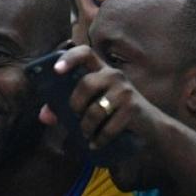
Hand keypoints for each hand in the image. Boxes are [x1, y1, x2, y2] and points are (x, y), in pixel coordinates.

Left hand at [42, 45, 165, 189]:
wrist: (151, 126)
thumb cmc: (114, 113)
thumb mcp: (91, 105)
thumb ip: (65, 107)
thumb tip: (44, 116)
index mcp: (101, 70)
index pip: (85, 53)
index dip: (69, 58)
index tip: (56, 70)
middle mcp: (114, 75)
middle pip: (86, 84)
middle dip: (75, 104)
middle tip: (75, 117)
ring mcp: (125, 90)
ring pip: (95, 109)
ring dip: (86, 126)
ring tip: (86, 134)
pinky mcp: (133, 107)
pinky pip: (108, 126)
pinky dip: (99, 138)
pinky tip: (96, 143)